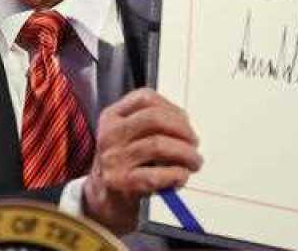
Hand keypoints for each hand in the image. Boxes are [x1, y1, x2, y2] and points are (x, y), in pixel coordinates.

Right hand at [83, 88, 202, 234]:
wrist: (103, 200)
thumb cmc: (124, 165)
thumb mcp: (127, 137)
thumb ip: (151, 126)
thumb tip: (186, 127)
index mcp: (112, 117)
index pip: (145, 98)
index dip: (172, 108)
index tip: (185, 121)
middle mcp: (110, 135)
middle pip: (154, 118)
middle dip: (183, 130)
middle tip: (194, 143)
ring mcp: (114, 159)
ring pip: (159, 145)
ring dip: (186, 154)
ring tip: (194, 162)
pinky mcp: (122, 183)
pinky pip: (158, 174)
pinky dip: (177, 175)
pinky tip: (180, 177)